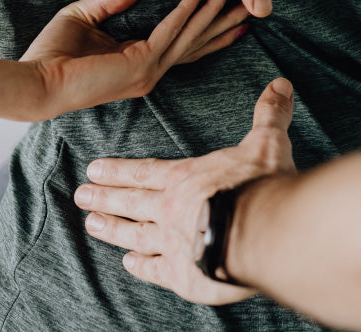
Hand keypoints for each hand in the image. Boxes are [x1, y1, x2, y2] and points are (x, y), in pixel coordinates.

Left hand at [22, 0, 247, 120]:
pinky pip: (169, 32)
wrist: (33, 82)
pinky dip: (186, 12)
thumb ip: (112, 1)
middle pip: (196, 43)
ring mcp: (148, 72)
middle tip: (249, 6)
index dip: (207, 29)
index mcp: (139, 63)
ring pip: (189, 36)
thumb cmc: (52, 54)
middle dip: (223, 23)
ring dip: (212, 12)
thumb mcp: (84, 16)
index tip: (230, 15)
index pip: (182, 45)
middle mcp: (150, 71)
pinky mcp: (140, 65)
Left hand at [74, 77, 295, 304]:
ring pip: (134, 234)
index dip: (117, 169)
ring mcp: (173, 244)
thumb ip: (269, 114)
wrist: (264, 233)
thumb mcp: (267, 142)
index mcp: (186, 177)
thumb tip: (280, 84)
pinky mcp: (184, 276)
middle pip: (131, 201)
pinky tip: (128, 264)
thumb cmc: (261, 185)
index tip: (93, 168)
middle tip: (80, 195)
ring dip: (111, 229)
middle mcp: (171, 209)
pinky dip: (140, 266)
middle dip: (104, 196)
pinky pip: (155, 270)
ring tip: (91, 224)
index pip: (143, 170)